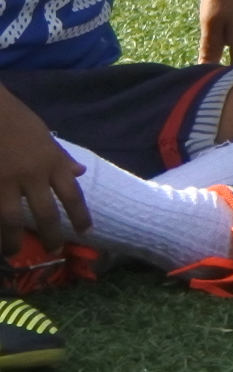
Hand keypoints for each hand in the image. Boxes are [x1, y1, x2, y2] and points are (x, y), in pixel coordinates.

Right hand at [0, 90, 83, 251]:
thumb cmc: (15, 118)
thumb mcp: (44, 135)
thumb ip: (60, 157)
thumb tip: (79, 172)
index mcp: (51, 162)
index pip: (72, 196)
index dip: (80, 216)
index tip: (85, 232)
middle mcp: (31, 175)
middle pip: (45, 214)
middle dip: (50, 237)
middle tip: (52, 251)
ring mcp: (3, 181)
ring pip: (11, 220)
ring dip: (12, 240)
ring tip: (11, 253)